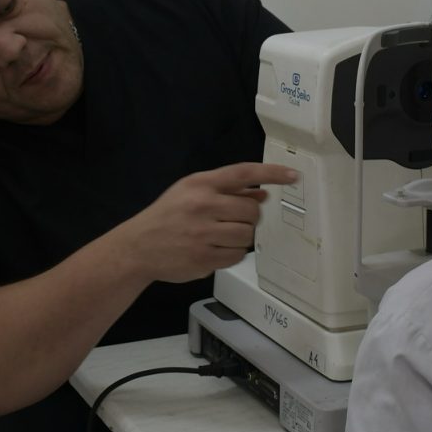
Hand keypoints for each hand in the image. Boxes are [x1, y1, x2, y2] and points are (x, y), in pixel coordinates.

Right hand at [123, 162, 297, 282]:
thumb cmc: (168, 215)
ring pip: (247, 235)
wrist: (138, 247)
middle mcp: (203, 205)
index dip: (272, 173)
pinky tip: (215, 249)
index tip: (293, 176)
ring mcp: (203, 234)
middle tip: (235, 220)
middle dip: (250, 217)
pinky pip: (236, 256)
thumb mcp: (191, 192)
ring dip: (242, 237)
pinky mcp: (203, 258)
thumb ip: (227, 190)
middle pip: (252, 210)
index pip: (244, 173)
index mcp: (201, 184)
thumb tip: (263, 193)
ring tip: (223, 235)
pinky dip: (232, 254)